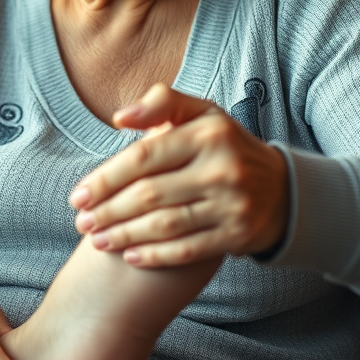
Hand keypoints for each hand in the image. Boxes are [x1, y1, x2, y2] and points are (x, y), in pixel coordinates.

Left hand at [69, 84, 289, 267]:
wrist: (281, 189)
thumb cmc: (225, 147)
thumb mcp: (201, 113)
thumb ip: (161, 104)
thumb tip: (120, 117)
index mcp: (208, 133)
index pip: (144, 157)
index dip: (106, 178)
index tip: (78, 194)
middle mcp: (222, 168)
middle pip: (150, 195)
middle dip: (108, 211)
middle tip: (81, 222)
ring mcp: (232, 204)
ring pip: (165, 225)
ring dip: (124, 235)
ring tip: (97, 240)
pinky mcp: (237, 235)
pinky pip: (187, 249)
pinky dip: (155, 255)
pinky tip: (130, 255)